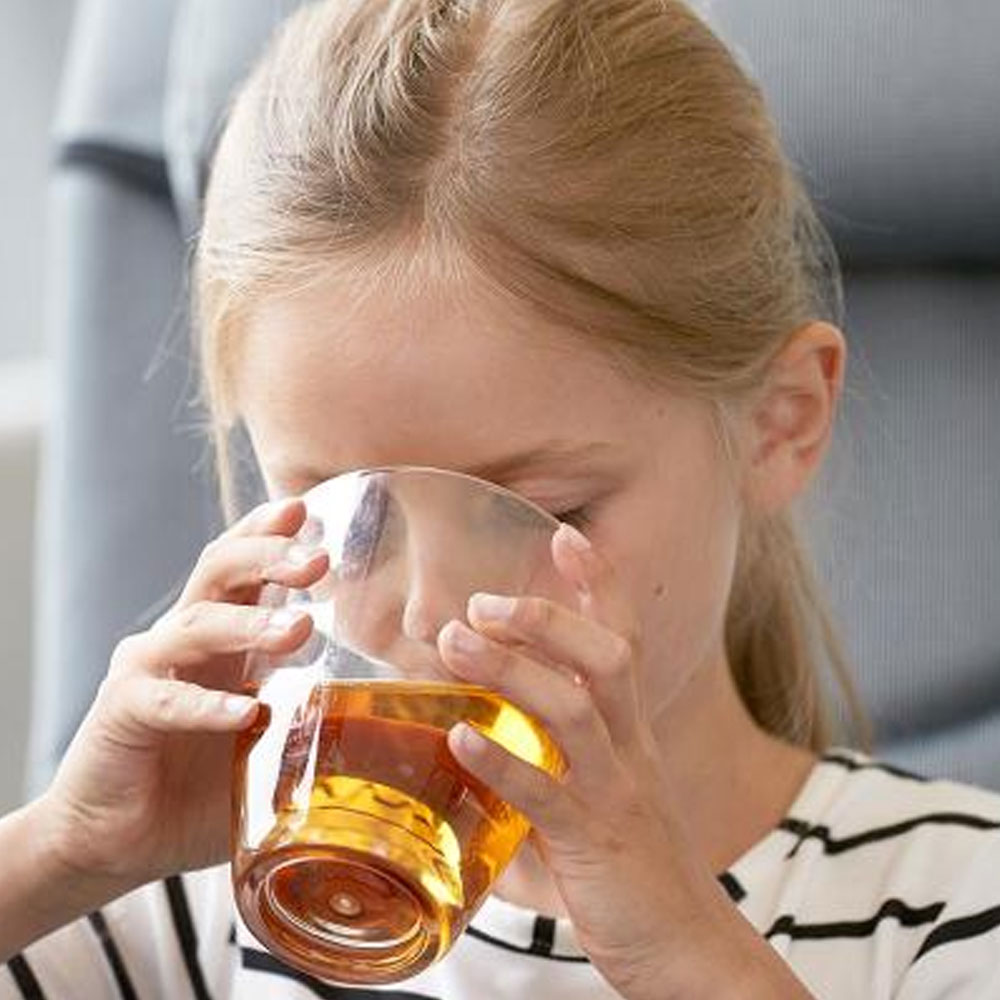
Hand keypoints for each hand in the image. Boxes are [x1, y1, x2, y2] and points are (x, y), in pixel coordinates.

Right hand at [37, 498, 326, 889]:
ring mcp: (148, 671)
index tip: (310, 511)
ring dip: (248, 623)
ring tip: (298, 629)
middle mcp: (182, 640)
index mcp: (221, 638)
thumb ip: (322, 728)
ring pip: (196, 624)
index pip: (243, 566)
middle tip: (318, 560)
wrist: (117, 840)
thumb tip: (403, 731)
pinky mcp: (122, 713)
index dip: (270, 533)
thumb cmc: (202, 790)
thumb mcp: (273, 750)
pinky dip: (207, 705)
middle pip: (218, 571)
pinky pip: (164, 700)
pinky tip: (247, 714)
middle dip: (267, 556)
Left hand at [438, 525, 762, 998]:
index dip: (600, 585)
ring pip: (573, 710)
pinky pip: (547, 793)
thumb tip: (472, 766)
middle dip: (544, 616)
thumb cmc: (636, 871)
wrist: (688, 949)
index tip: (566, 536)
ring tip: (453, 643)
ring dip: (511, 669)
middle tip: (479, 602)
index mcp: (631, 734)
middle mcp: (630, 750)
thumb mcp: (603, 802)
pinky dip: (502, 760)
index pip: (624, 639)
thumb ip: (546, 772)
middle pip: (605, 657)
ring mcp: (616, 793)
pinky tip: (460, 739)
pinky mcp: (595, 843)